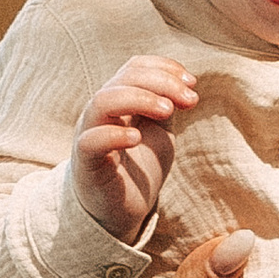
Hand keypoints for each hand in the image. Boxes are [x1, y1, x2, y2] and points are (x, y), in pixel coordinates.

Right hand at [71, 60, 197, 239]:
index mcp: (119, 99)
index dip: (165, 67)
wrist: (121, 210)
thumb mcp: (160, 131)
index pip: (135, 67)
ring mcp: (90, 133)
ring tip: (167, 111)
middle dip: (161, 83)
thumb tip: (186, 85)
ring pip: (104, 101)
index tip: (193, 83)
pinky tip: (137, 138)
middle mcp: (101, 111)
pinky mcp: (86, 161)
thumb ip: (168, 106)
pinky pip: (91, 140)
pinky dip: (114, 134)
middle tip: (189, 99)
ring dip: (140, 99)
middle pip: (124, 78)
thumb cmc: (138, 167)